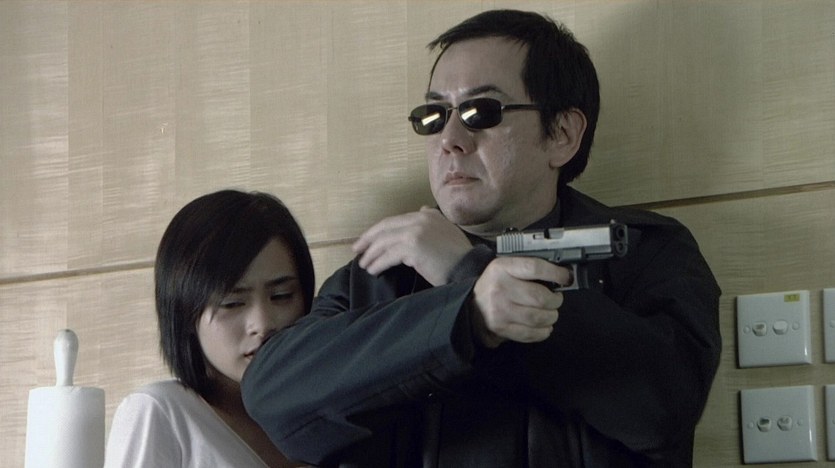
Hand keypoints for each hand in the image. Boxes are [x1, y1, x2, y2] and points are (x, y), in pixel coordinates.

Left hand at [352, 207, 472, 285]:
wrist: (469, 269)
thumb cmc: (458, 257)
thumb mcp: (446, 231)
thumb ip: (432, 220)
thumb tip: (421, 209)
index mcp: (428, 215)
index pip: (395, 220)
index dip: (378, 231)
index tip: (367, 240)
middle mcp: (421, 218)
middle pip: (385, 227)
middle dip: (368, 239)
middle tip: (357, 250)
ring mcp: (416, 231)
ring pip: (384, 242)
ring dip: (371, 254)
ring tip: (364, 264)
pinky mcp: (412, 246)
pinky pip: (388, 255)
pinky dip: (378, 263)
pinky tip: (373, 270)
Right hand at [470, 257, 569, 347]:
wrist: (471, 305)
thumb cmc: (495, 284)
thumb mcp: (506, 267)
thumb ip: (528, 269)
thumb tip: (560, 276)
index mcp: (502, 268)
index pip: (534, 268)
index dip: (555, 273)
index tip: (565, 278)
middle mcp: (500, 289)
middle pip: (539, 297)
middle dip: (555, 300)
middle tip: (556, 299)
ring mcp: (499, 311)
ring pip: (538, 317)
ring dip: (551, 317)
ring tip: (550, 313)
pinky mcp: (501, 328)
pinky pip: (530, 333)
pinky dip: (543, 331)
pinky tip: (544, 326)